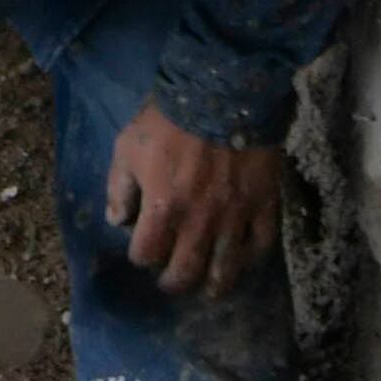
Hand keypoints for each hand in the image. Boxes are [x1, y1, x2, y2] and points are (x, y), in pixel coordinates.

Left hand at [108, 106, 282, 298]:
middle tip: (173, 280)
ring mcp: (234, 216)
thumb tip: (117, 221)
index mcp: (162, 209)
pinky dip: (252, 258)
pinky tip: (245, 260)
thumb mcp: (127, 147)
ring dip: (215, 284)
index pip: (146, 254)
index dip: (141, 257)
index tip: (143, 251)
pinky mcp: (263, 204)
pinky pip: (262, 243)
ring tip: (210, 289)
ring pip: (226, 268)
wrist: (221, 91)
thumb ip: (119, 188)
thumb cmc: (167, 119)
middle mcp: (198, 222)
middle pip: (185, 271)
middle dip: (175, 282)